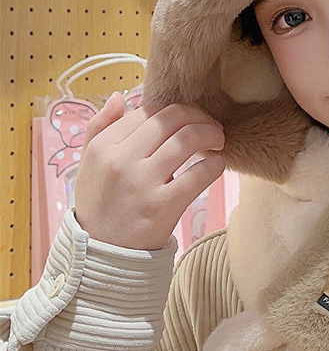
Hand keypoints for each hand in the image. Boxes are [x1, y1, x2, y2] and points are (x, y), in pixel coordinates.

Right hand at [74, 94, 225, 250]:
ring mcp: (143, 183)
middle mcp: (121, 160)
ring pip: (190, 139)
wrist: (102, 254)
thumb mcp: (88, 164)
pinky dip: (216, 163)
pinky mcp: (164, 205)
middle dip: (200, 116)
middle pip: (173, 118)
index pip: (150, 110)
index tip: (189, 119)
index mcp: (104, 146)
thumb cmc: (101, 204)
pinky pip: (200, 173)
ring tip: (219, 141)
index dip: (176, 110)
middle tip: (212, 126)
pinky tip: (217, 164)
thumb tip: (121, 96)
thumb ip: (100, 127)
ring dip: (213, 134)